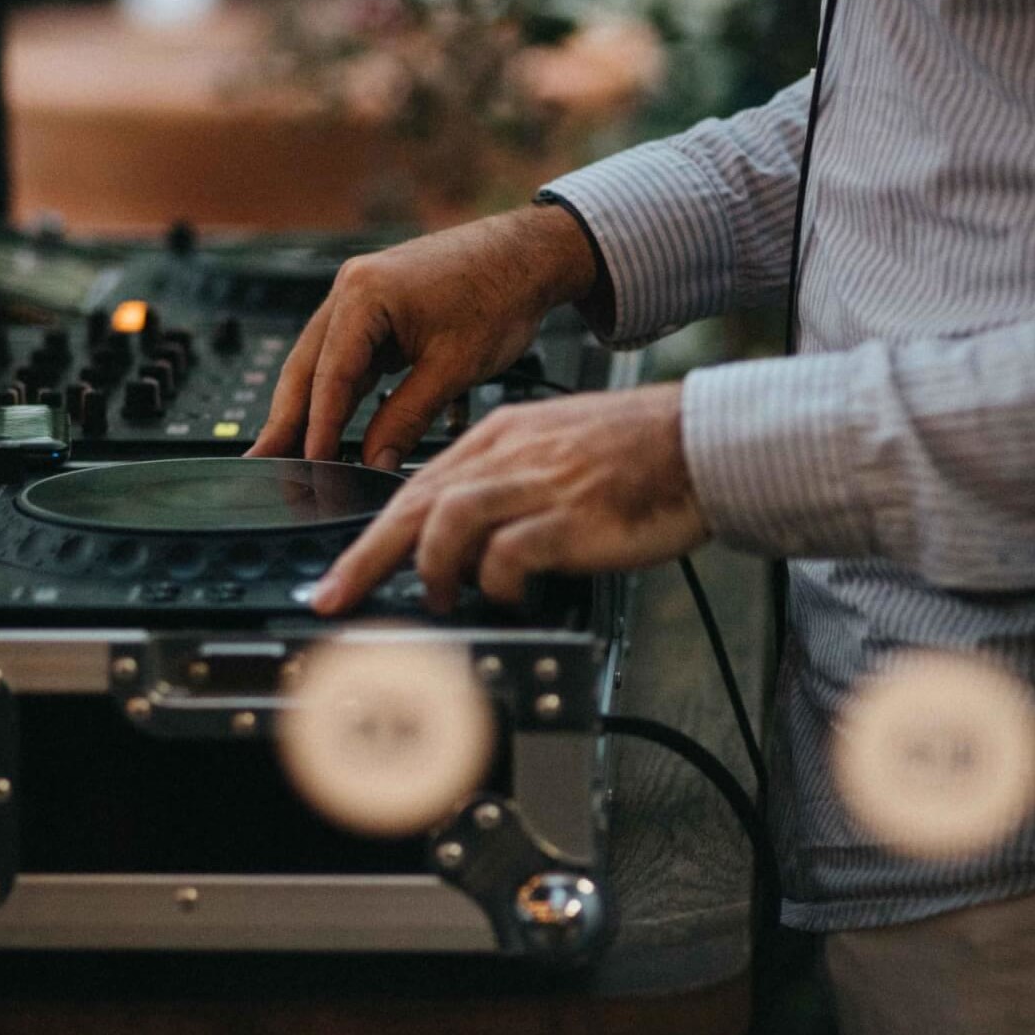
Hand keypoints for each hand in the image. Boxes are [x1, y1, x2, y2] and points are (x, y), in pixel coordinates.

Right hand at [247, 204, 598, 469]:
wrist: (529, 253)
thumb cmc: (499, 292)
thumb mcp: (454, 367)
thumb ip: (408, 417)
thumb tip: (373, 461)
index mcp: (363, 294)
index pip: (329, 375)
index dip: (318, 428)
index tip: (310, 467)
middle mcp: (352, 289)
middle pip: (307, 366)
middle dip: (288, 419)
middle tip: (264, 465)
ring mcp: (362, 297)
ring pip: (323, 363)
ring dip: (310, 408)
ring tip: (288, 455)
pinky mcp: (378, 310)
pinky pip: (348, 357)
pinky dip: (340, 392)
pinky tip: (330, 426)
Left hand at [309, 381, 707, 613]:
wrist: (699, 440)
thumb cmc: (636, 450)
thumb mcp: (553, 446)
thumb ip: (504, 480)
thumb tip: (462, 532)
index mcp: (501, 436)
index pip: (417, 485)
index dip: (372, 531)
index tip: (343, 570)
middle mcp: (509, 455)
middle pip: (415, 502)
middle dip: (366, 556)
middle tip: (335, 595)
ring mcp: (538, 484)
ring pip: (448, 521)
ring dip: (430, 567)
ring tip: (434, 598)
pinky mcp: (571, 517)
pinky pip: (510, 553)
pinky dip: (495, 581)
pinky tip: (506, 593)